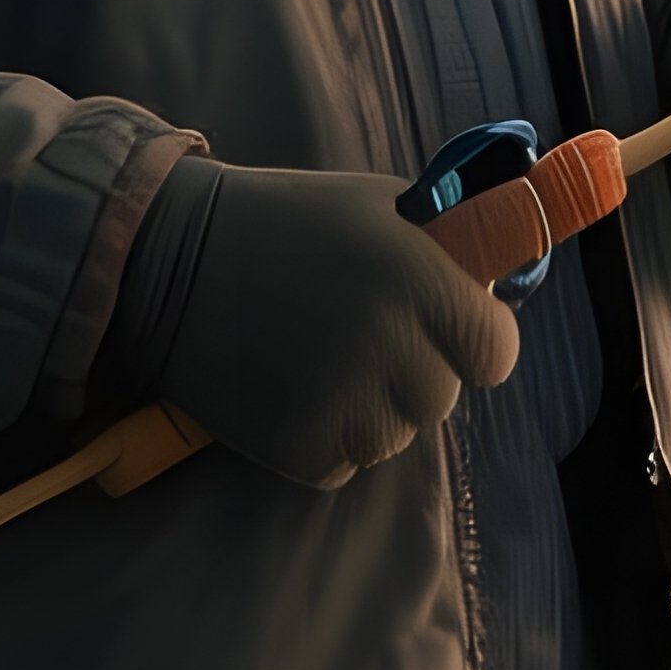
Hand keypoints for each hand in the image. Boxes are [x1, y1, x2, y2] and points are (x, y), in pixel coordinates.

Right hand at [97, 158, 520, 489]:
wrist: (174, 262)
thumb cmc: (289, 222)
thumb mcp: (382, 207)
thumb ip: (447, 248)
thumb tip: (496, 286)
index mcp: (425, 283)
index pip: (496, 353)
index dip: (470, 341)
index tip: (438, 327)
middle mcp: (397, 349)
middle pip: (441, 396)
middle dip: (411, 370)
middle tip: (358, 334)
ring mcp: (350, 406)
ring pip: (395, 436)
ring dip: (370, 408)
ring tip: (317, 361)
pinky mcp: (303, 451)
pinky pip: (345, 462)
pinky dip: (325, 436)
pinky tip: (289, 388)